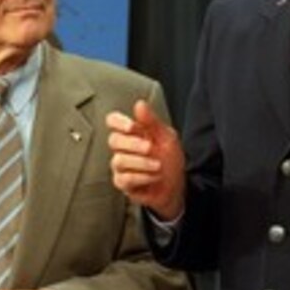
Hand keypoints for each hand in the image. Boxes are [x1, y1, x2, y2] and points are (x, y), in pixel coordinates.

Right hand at [106, 99, 185, 220]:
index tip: (132, 127)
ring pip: (119, 160)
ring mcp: (120, 166)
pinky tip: (153, 176)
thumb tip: (139, 104)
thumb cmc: (170, 159)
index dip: (118, 122)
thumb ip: (152, 121)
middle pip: (113, 140)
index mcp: (132, 133)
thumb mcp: (167, 137)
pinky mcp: (122, 183)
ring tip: (158, 165)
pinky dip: (141, 177)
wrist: (176, 185)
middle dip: (133, 144)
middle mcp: (123, 148)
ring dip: (142, 163)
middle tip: (150, 148)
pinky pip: (124, 178)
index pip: (113, 121)